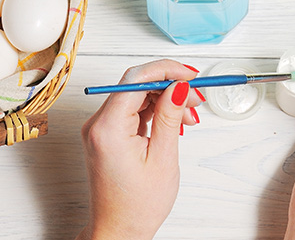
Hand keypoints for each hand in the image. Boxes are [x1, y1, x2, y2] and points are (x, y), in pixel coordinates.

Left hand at [77, 59, 203, 239]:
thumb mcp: (162, 157)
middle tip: (196, 97)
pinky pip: (132, 110)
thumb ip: (170, 116)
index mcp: (107, 128)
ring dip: (164, 99)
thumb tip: (179, 86)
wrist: (120, 230)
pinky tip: (174, 122)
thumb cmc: (137, 205)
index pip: (136, 79)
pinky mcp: (107, 134)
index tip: (190, 75)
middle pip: (135, 84)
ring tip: (188, 117)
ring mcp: (100, 129)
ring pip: (136, 95)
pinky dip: (155, 111)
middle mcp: (98, 124)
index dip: (166, 70)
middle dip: (169, 85)